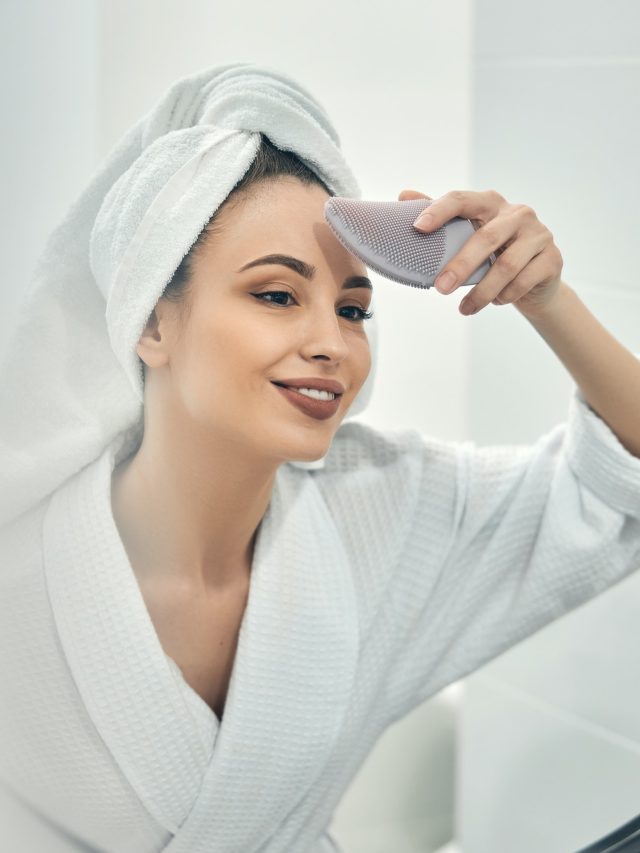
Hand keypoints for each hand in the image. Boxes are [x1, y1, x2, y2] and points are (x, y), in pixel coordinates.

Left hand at [398, 188, 563, 316]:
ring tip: (464, 309)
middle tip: (440, 288)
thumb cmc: (494, 254)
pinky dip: (504, 296)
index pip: (462, 199)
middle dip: (461, 265)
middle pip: (486, 238)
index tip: (418, 227)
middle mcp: (518, 213)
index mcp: (491, 203)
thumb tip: (403, 195)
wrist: (536, 281)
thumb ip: (441, 217)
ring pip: (506, 266)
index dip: (439, 211)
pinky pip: (523, 281)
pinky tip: (494, 302)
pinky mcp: (552, 259)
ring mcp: (539, 235)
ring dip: (482, 291)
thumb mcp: (468, 235)